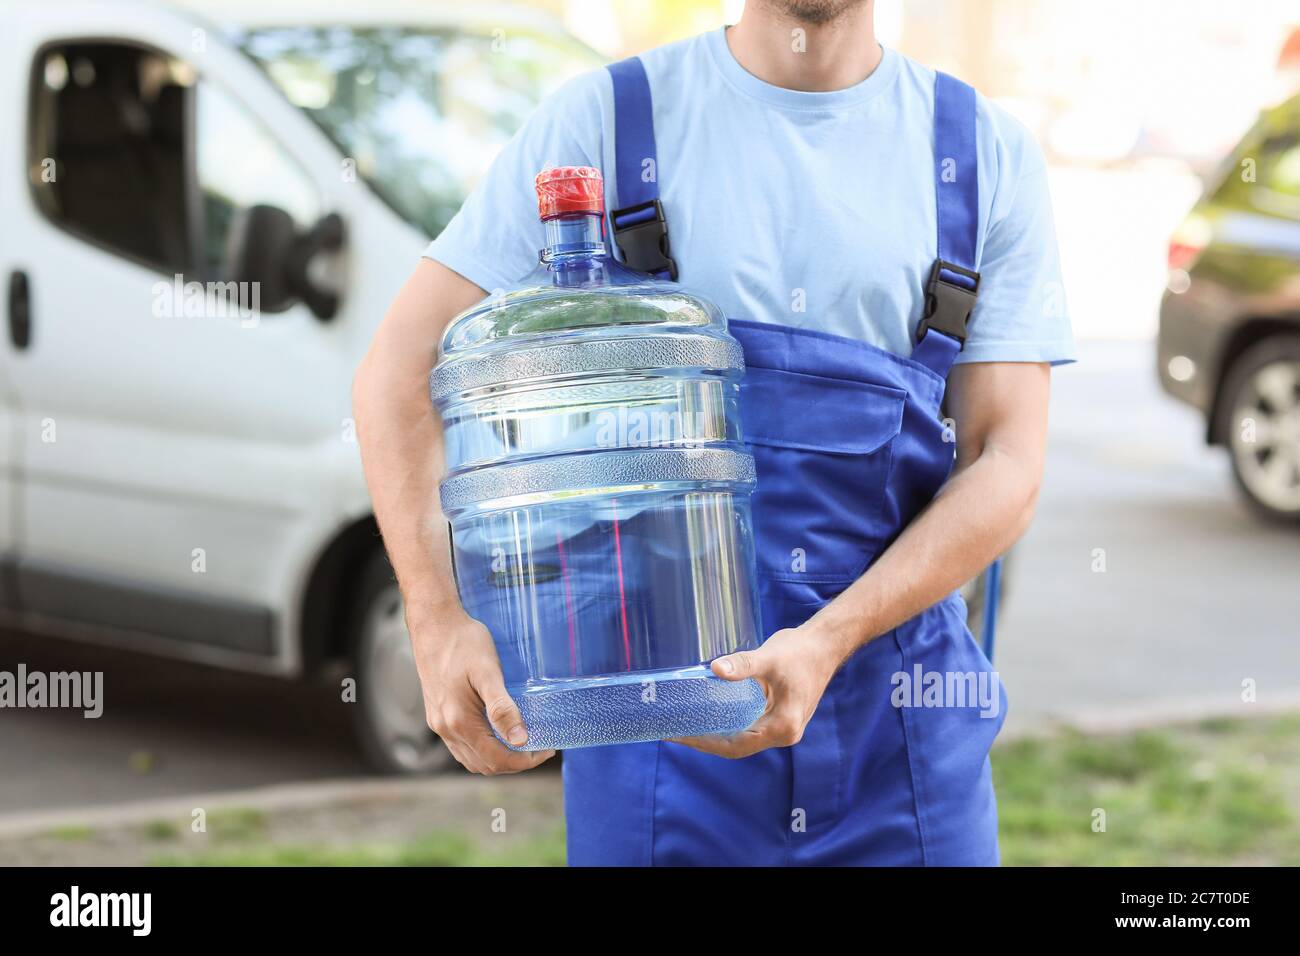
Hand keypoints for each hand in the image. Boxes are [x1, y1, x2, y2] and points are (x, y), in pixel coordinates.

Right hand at [409, 608, 554, 774]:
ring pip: (471, 759)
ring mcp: (438, 723)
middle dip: (514, 763)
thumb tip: (521, 740)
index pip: (497, 760)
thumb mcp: (488, 672)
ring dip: (497, 759)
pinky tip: (496, 735)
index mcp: (459, 721)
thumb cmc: (464, 643)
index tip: (546, 750)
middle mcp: (446, 728)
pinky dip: (481, 750)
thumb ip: (502, 708)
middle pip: (484, 765)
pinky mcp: (436, 715)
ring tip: (522, 744)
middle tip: (539, 747)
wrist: (434, 625)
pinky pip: (460, 747)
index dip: (524, 762)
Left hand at [669, 625, 844, 758]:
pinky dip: (728, 724)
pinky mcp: (779, 717)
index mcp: (783, 726)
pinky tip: (709, 715)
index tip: (679, 736)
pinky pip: (748, 727)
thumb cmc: (802, 651)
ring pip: (742, 738)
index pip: (736, 746)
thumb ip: (743, 664)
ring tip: (685, 726)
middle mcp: (784, 733)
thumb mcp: (770, 657)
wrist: (826, 645)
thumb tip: (716, 669)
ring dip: (715, 734)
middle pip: (737, 747)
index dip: (705, 743)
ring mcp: (782, 726)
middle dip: (705, 741)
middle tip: (674, 732)